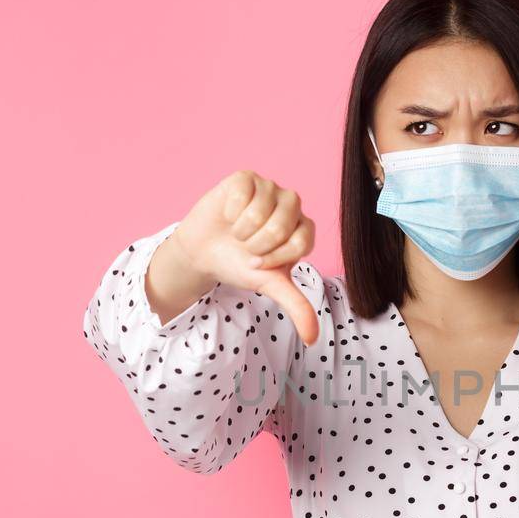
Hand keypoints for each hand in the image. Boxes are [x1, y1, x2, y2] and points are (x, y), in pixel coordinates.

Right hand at [164, 169, 319, 344]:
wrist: (205, 252)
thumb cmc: (240, 264)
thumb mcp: (269, 285)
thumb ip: (296, 306)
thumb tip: (313, 339)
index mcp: (304, 228)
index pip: (301, 242)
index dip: (275, 257)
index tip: (258, 263)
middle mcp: (292, 205)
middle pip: (281, 226)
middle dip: (257, 246)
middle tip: (247, 248)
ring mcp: (270, 188)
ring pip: (261, 211)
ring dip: (242, 230)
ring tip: (237, 233)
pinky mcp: (247, 177)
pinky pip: (243, 194)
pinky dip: (231, 212)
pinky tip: (228, 216)